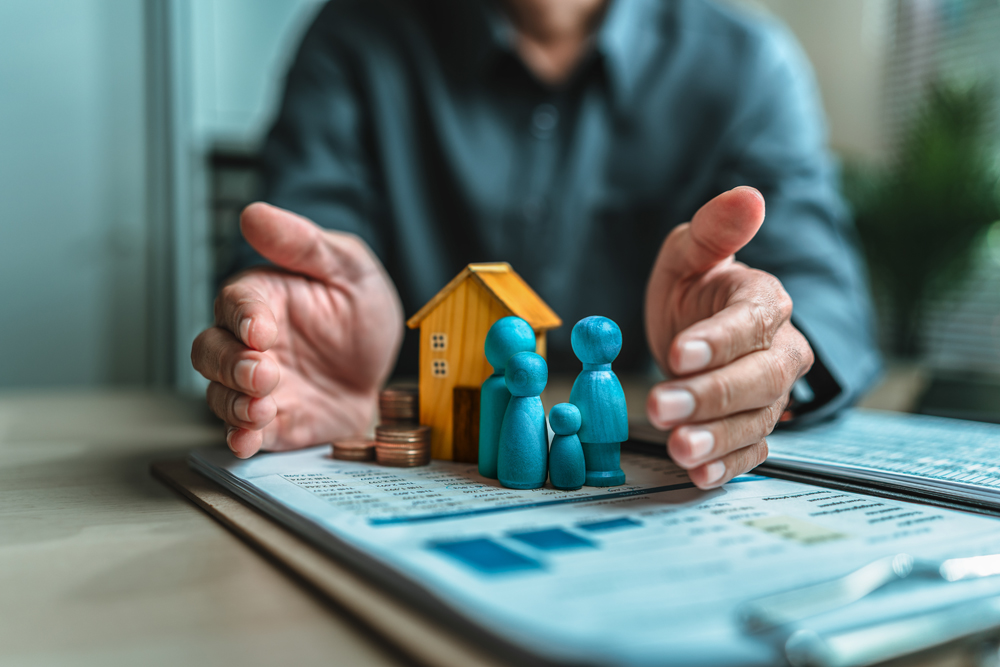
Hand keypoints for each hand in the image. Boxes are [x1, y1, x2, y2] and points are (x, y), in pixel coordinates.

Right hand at [191, 203, 403, 457]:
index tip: (260, 328)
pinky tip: (249, 439)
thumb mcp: (349, 268)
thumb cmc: (360, 312)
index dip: (242, 315)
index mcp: (263, 298)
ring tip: (262, 408)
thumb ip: (305, 244)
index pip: (235, 302)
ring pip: (218, 393)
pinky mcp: (268, 422)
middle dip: (230, 364)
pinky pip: (241, 432)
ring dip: (233, 403)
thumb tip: (254, 214)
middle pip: (210, 350)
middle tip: (264, 372)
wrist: (384, 371)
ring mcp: (254, 385)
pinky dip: (239, 438)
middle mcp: (248, 343)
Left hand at [644, 187, 813, 488]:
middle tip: (661, 405)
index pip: (750, 323)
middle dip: (709, 395)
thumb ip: (715, 230)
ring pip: (753, 420)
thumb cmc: (696, 288)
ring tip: (677, 448)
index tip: (680, 353)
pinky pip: (749, 451)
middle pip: (756, 379)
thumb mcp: (692, 252)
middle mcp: (779, 352)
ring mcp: (771, 395)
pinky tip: (698, 475)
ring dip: (715, 437)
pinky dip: (726, 466)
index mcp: (764, 303)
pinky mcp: (755, 427)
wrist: (699, 330)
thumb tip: (748, 196)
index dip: (718, 340)